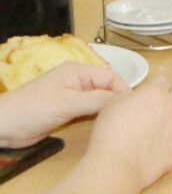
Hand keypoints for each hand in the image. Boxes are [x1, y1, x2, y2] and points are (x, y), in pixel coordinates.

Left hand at [0, 62, 128, 148]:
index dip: (124, 90)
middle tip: (130, 116)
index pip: (111, 76)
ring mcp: (73, 96)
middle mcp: (79, 81)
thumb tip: (124, 101)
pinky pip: (90, 111)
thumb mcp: (68, 103)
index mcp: (79, 71)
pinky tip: (105, 125)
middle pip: (107, 88)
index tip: (133, 108)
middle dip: (118, 100)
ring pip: (100, 100)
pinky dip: (98, 116)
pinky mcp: (68, 110)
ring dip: (108, 110)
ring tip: (121, 121)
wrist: (4, 126)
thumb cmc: (34, 108)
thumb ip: (97, 100)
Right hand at [68, 76, 171, 193]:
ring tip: (160, 127)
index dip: (152, 88)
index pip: (161, 81)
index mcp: (155, 92)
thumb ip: (129, 96)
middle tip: (156, 108)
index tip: (145, 96)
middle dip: (170, 97)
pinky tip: (159, 146)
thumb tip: (136, 98)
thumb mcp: (112, 103)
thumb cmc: (110, 132)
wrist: (119, 164)